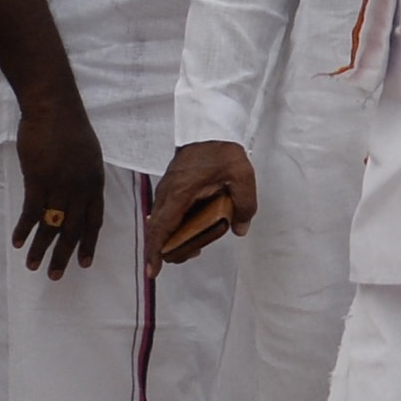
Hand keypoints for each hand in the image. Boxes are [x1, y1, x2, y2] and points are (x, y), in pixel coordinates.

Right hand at [13, 96, 106, 278]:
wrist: (54, 108)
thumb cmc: (69, 127)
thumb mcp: (87, 155)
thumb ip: (84, 177)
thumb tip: (78, 192)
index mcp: (95, 183)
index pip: (94, 221)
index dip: (88, 243)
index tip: (84, 262)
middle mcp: (82, 189)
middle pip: (74, 229)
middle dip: (65, 255)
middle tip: (56, 275)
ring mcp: (61, 185)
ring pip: (53, 225)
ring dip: (41, 248)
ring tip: (32, 266)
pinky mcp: (39, 180)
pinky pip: (33, 212)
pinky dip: (25, 229)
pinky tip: (17, 242)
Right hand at [146, 141, 257, 273]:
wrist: (209, 130)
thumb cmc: (223, 152)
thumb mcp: (242, 177)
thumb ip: (245, 205)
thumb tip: (240, 229)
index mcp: (180, 194)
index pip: (162, 229)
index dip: (156, 251)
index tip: (154, 270)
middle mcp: (166, 194)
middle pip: (157, 231)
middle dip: (166, 250)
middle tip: (185, 258)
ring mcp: (166, 191)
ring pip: (160, 223)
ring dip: (171, 239)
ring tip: (194, 247)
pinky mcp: (170, 189)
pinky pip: (166, 213)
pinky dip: (172, 227)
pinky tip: (191, 231)